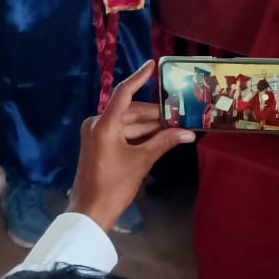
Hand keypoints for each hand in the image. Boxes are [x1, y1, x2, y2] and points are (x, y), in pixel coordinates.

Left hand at [70, 61, 194, 231]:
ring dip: (149, 125)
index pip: (124, 93)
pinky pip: (122, 133)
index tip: (153, 64)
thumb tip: (188, 132)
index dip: (139, 77)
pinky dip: (139, 134)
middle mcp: (97, 123)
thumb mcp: (141, 162)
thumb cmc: (113, 186)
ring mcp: (96, 134)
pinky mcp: (98, 145)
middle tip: (179, 112)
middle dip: (155, 113)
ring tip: (175, 124)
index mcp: (103, 124)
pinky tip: (159, 136)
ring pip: (128, 123)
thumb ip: (164, 142)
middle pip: (130, 111)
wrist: (90, 213)